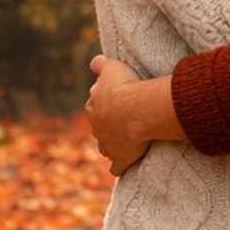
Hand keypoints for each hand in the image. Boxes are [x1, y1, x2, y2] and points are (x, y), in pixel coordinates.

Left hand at [87, 54, 155, 174]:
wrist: (137, 110)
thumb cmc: (126, 87)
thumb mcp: (112, 67)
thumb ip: (100, 64)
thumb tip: (95, 62)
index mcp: (93, 107)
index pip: (96, 105)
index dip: (107, 104)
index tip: (118, 102)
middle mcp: (96, 127)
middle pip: (100, 126)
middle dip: (108, 125)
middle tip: (123, 121)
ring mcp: (107, 144)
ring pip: (106, 146)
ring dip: (112, 145)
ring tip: (124, 143)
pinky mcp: (120, 158)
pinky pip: (116, 166)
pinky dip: (118, 167)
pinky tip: (119, 168)